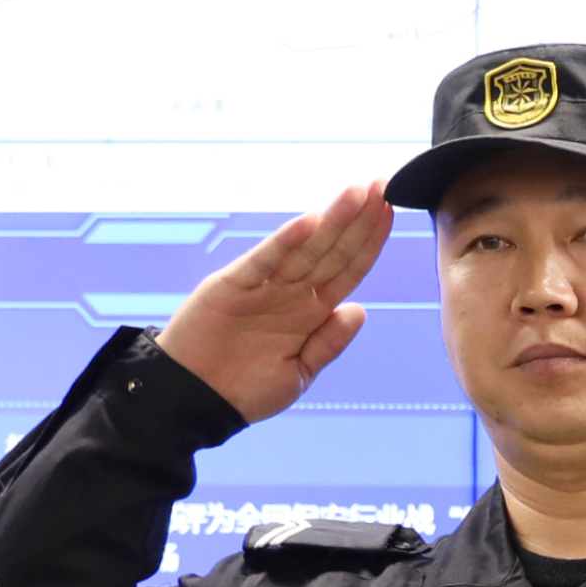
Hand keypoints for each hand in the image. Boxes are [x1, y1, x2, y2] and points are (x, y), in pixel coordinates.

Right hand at [156, 181, 396, 423]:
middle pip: (331, 251)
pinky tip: (309, 221)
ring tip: (357, 193)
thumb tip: (360, 310)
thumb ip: (328, 343)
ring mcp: (263, 286)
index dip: (369, 243)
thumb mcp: (298, 374)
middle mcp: (290, 293)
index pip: (347, 270)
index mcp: (309, 312)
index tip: (390, 212)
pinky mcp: (232, 284)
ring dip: (332, 220)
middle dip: (357, 220)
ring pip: (305, 248)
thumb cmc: (244, 390)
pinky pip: (265, 260)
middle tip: (383, 185)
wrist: (195, 400)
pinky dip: (285, 241)